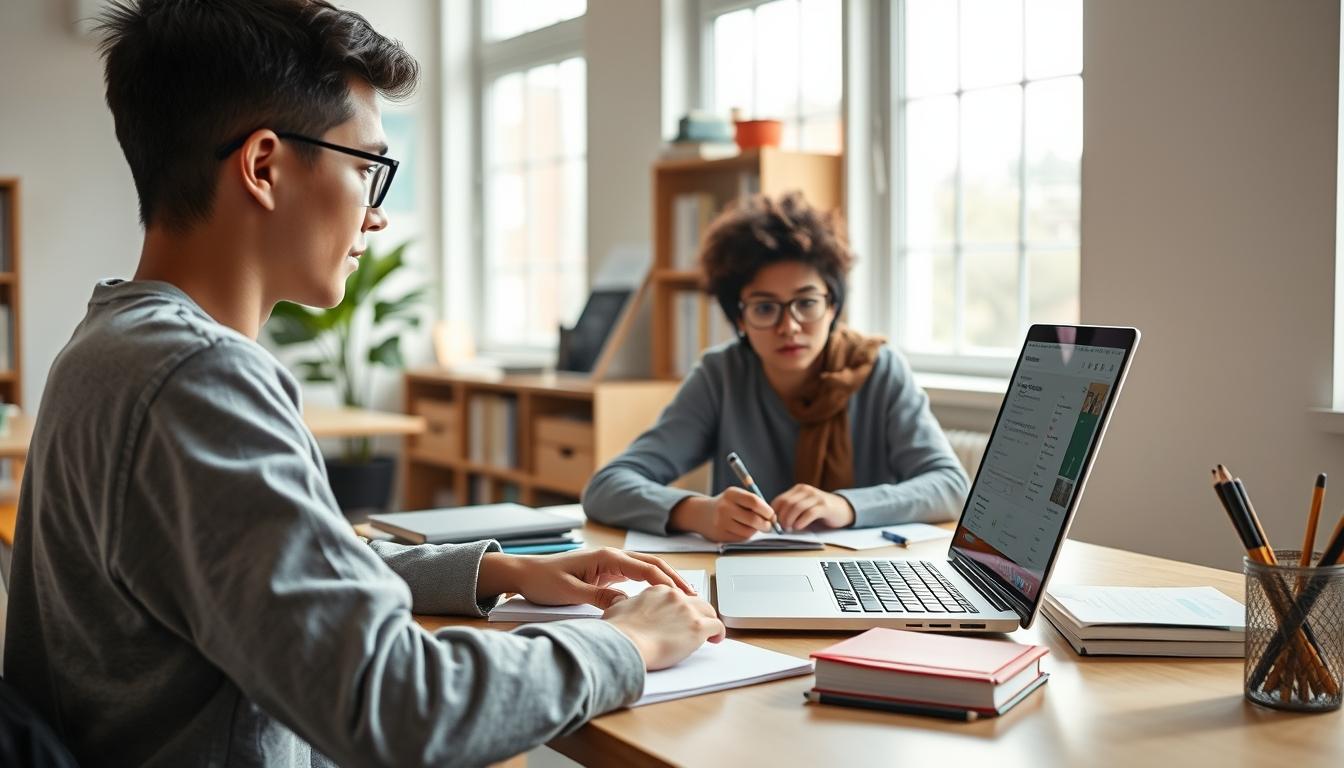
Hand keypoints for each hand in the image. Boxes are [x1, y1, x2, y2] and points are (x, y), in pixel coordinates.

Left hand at [477, 548, 694, 608]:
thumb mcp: (570, 592)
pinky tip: (660, 597)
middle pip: (652, 565)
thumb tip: (625, 605)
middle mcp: (611, 557)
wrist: (525, 574)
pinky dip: (652, 585)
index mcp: (606, 558)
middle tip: (694, 597)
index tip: (683, 597)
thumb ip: (598, 598)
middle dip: (674, 579)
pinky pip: (636, 577)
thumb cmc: (544, 580)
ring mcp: (610, 565)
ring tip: (685, 598)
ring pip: (646, 570)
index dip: (667, 583)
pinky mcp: (606, 574)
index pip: (646, 568)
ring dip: (665, 582)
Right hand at [603, 585, 725, 669]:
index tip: (680, 614)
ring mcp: (688, 610)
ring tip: (710, 632)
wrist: (624, 643)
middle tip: (697, 623)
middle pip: (695, 601)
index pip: (676, 595)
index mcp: (657, 591)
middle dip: (698, 612)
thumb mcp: (616, 609)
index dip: (679, 606)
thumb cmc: (617, 631)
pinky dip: (718, 634)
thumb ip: (623, 603)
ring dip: (709, 621)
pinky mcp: (698, 627)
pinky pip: (717, 626)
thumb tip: (620, 603)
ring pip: (709, 611)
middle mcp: (674, 597)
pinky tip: (716, 640)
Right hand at [669, 488, 775, 541]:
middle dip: (766, 524)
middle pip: (753, 519)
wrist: (702, 514)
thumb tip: (773, 518)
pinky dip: (746, 536)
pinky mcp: (719, 535)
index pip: (754, 502)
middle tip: (768, 525)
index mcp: (731, 494)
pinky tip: (742, 530)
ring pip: (748, 532)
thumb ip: (754, 504)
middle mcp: (724, 507)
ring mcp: (721, 522)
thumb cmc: (727, 505)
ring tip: (752, 526)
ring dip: (755, 531)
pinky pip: (740, 539)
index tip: (772, 515)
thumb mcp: (737, 497)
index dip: (767, 510)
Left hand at [771, 484, 854, 530]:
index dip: (774, 512)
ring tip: (789, 528)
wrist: (843, 509)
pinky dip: (802, 521)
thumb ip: (791, 510)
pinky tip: (798, 527)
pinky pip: (810, 513)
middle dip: (782, 517)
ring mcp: (816, 497)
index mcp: (799, 489)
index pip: (780, 499)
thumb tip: (775, 521)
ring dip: (790, 520)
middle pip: (787, 503)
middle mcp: (807, 491)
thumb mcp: (804, 506)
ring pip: (797, 507)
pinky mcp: (825, 506)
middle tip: (781, 528)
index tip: (773, 523)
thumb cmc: (821, 510)